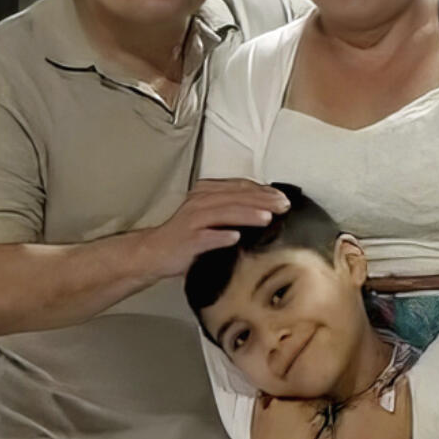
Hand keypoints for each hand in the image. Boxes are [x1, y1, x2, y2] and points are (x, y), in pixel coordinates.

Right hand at [144, 179, 290, 277]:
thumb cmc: (187, 236)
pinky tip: (234, 238)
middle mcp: (200, 202)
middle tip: (283, 206)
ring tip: (266, 217)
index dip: (263, 190)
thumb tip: (266, 209)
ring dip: (246, 214)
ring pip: (223, 212)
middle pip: (236, 197)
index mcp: (207, 193)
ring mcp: (192, 220)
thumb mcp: (210, 216)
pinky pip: (205, 237)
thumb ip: (233, 209)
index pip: (240, 186)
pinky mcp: (187, 240)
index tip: (283, 197)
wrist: (155, 252)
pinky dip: (220, 236)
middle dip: (262, 200)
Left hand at [332, 378, 412, 438]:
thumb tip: (402, 377)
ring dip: (349, 420)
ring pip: (342, 417)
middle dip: (357, 409)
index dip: (368, 399)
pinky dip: (344, 434)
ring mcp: (341, 428)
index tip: (373, 405)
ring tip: (362, 430)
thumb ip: (402, 393)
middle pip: (350, 404)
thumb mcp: (404, 416)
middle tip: (368, 420)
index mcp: (365, 403)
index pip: (361, 393)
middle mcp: (350, 413)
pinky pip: (337, 432)